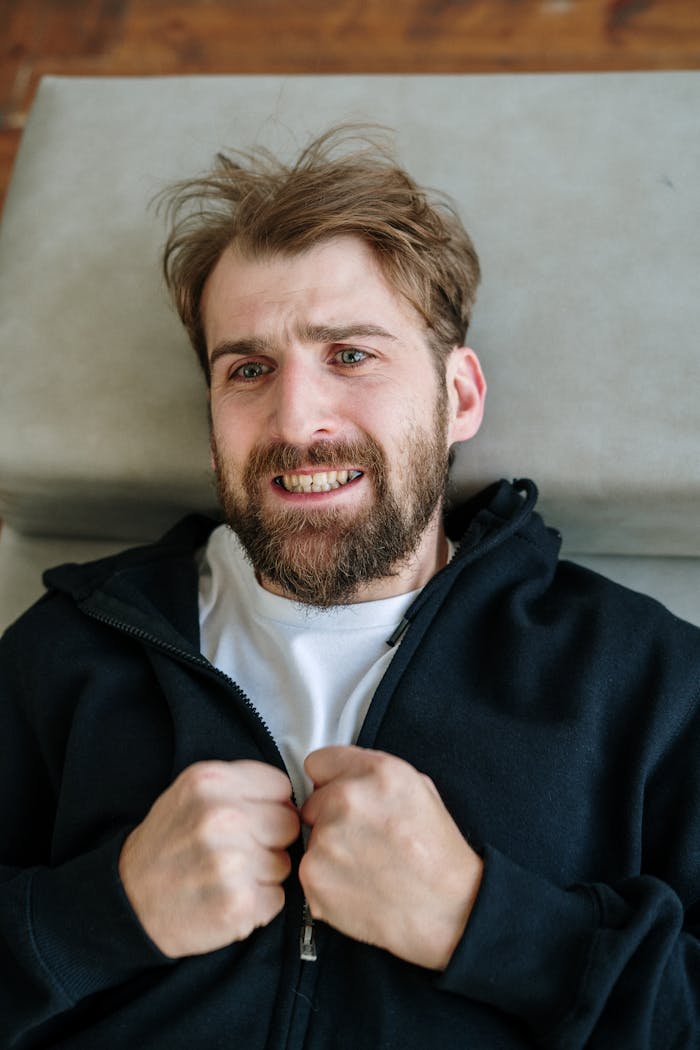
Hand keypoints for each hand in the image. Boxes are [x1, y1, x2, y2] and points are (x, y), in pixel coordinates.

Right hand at [119, 760, 299, 957]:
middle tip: (235, 851)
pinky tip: (227, 898)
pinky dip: (258, 904)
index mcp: (211, 781)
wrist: (128, 900)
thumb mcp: (190, 792)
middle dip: (269, 839)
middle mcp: (223, 816)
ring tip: (226, 876)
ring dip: (263, 874)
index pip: (280, 786)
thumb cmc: (167, 843)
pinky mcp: (238, 905)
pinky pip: (277, 899)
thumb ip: (238, 785)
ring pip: (284, 864)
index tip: (248, 818)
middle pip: (288, 824)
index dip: (268, 805)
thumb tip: (290, 798)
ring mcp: (231, 862)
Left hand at [299, 746, 481, 970]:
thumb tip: (342, 775)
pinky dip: (327, 879)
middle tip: (362, 838)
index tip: (338, 794)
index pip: (318, 762)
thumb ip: (373, 775)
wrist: (448, 910)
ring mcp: (327, 837)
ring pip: (311, 836)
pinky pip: (309, 869)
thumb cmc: (438, 856)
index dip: (330, 781)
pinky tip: (357, 884)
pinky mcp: (314, 875)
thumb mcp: (419, 790)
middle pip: (313, 801)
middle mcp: (348, 799)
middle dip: (330, 817)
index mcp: (377, 773)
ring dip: (330, 849)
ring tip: (366, 865)